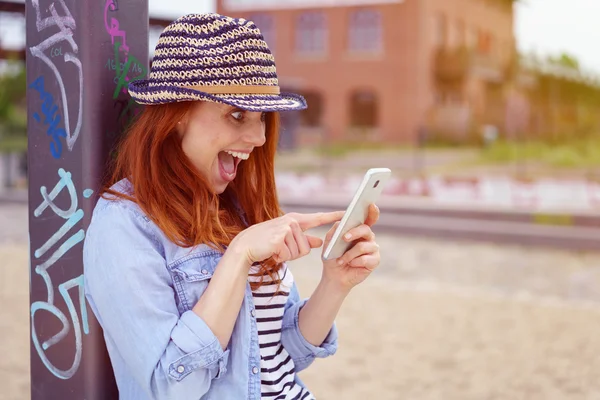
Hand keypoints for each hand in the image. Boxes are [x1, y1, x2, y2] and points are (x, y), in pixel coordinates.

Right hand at [229, 211, 344, 265]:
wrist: (246, 245)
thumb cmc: (267, 243)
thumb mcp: (287, 240)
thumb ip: (305, 240)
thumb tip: (321, 242)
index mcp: (295, 220)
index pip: (318, 218)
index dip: (333, 217)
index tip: (346, 214)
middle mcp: (292, 221)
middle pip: (307, 248)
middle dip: (294, 254)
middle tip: (280, 248)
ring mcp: (286, 228)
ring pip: (299, 253)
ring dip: (287, 255)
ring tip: (275, 248)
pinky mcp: (280, 238)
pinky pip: (289, 255)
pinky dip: (280, 257)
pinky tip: (271, 251)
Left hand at [321, 203, 380, 290]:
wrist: (334, 275)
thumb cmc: (333, 256)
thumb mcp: (330, 241)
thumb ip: (335, 229)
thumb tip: (342, 221)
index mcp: (359, 230)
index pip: (369, 218)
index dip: (372, 211)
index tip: (371, 204)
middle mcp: (368, 237)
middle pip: (366, 229)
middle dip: (354, 233)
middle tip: (344, 238)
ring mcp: (373, 249)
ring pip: (363, 246)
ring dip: (349, 254)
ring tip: (342, 260)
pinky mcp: (374, 261)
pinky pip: (366, 259)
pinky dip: (354, 262)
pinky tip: (350, 264)